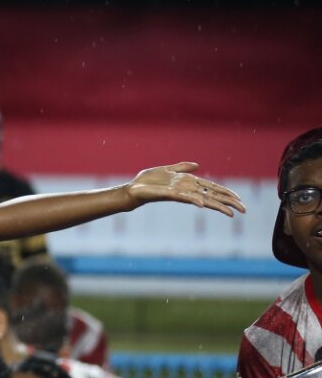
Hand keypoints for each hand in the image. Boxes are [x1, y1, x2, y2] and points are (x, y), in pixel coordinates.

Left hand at [125, 162, 245, 215]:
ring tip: (231, 212)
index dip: (225, 193)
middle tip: (244, 210)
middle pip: (212, 196)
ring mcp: (179, 193)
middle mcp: (186, 189)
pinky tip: (203, 204)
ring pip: (202, 199)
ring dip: (217, 205)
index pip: (212, 189)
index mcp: (188, 183)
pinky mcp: (168, 194)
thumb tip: (198, 165)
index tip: (239, 200)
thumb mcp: (167, 169)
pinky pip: (183, 197)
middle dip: (228, 202)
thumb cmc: (148, 181)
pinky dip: (193, 200)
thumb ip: (182, 167)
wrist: (132, 189)